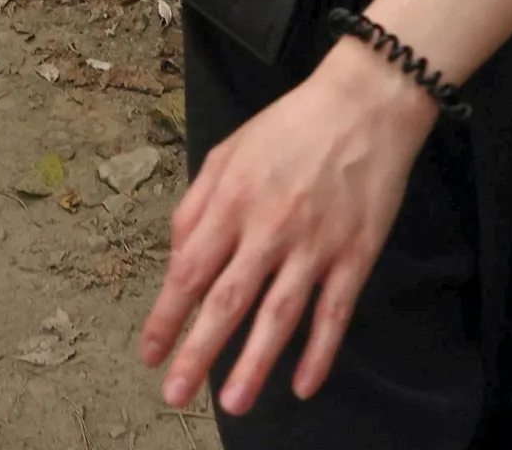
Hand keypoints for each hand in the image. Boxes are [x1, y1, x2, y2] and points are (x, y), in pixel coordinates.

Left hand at [140, 37, 436, 414]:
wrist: (363, 106)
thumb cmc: (288, 127)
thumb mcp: (225, 152)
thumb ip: (196, 205)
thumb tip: (177, 257)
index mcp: (229, 202)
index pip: (188, 271)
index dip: (165, 316)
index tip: (148, 353)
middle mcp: (267, 228)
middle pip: (226, 302)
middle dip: (196, 353)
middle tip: (175, 396)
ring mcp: (314, 245)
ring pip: (278, 316)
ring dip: (253, 364)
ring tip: (231, 404)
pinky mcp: (355, 255)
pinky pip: (334, 313)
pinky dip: (319, 352)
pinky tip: (301, 384)